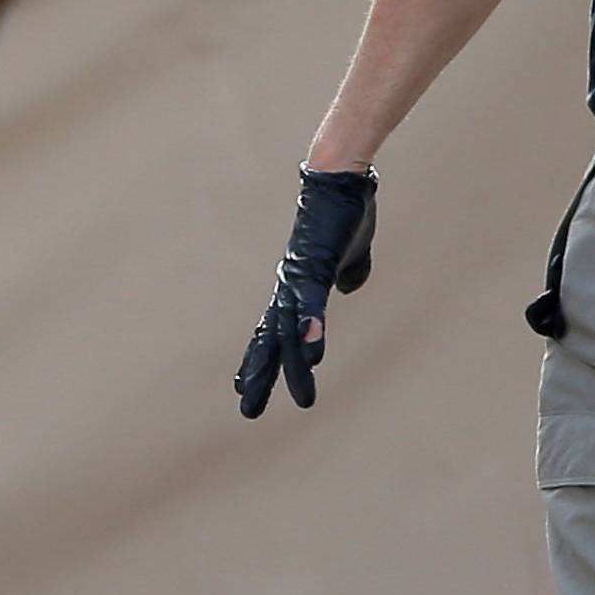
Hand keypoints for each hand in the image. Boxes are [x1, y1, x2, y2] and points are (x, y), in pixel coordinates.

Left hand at [235, 167, 376, 418]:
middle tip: (248, 412)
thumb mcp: (351, 257)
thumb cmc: (344, 215)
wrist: (339, 182)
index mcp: (296, 290)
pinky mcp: (315, 269)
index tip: (243, 387)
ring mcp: (299, 281)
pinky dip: (311, 328)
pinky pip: (312, 305)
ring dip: (293, 366)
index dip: (259, 360)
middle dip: (260, 377)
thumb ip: (348, 276)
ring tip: (301, 397)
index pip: (271, 333)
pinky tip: (312, 351)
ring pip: (290, 332)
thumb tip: (349, 288)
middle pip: (270, 341)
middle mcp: (289, 290)